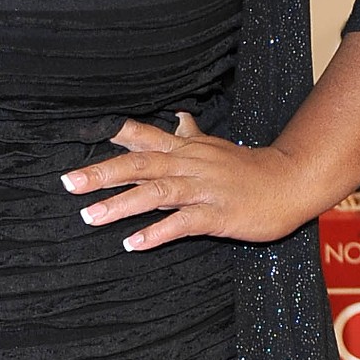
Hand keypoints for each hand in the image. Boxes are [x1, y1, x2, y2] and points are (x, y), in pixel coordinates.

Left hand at [60, 113, 307, 252]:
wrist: (290, 181)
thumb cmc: (248, 168)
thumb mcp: (214, 147)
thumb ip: (189, 135)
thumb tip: (177, 117)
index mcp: (184, 149)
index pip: (141, 136)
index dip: (110, 137)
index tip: (76, 137)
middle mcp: (188, 164)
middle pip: (139, 165)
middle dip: (101, 173)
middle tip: (68, 183)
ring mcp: (203, 189)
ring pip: (156, 193)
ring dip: (121, 204)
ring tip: (90, 217)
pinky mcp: (217, 214)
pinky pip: (183, 223)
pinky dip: (157, 232)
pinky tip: (133, 242)